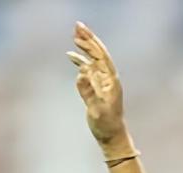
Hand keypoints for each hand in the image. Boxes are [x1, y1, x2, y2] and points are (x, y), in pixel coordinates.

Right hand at [68, 21, 127, 146]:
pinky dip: (81, 61)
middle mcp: (108, 79)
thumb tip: (81, 73)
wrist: (111, 136)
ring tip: (74, 36)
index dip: (92, 44)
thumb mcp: (97, 110)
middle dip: (88, 40)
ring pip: (93, 60)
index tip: (81, 34)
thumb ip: (89, 92)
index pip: (101, 57)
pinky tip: (71, 55)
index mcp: (111, 82)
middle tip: (77, 26)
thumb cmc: (107, 125)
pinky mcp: (96, 88)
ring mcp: (102, 83)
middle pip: (98, 54)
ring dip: (85, 48)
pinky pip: (88, 70)